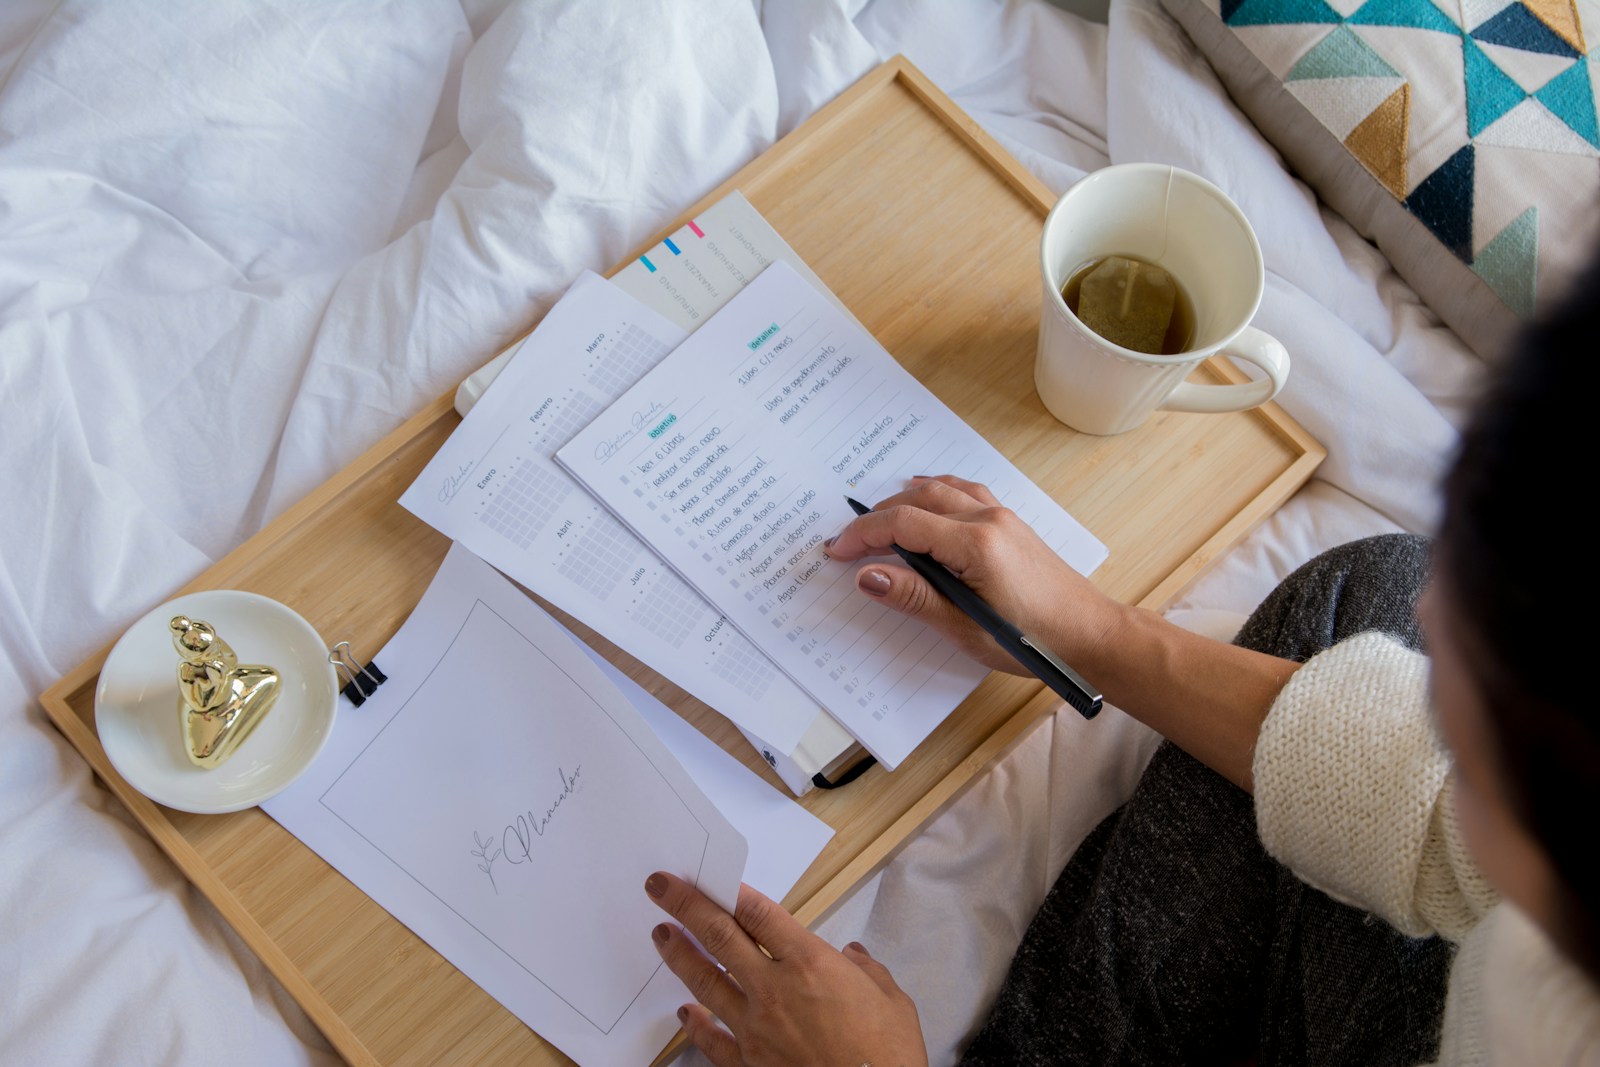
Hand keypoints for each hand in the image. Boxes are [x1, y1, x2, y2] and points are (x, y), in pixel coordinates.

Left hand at [645, 871, 927, 1066]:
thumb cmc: (889, 1055)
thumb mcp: (891, 999)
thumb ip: (866, 971)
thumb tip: (854, 959)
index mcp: (811, 964)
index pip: (759, 913)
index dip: (731, 890)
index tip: (710, 877)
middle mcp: (775, 990)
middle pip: (720, 937)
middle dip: (686, 906)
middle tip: (659, 887)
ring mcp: (757, 1029)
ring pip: (705, 982)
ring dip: (679, 955)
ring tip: (661, 935)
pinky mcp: (750, 1064)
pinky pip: (712, 1040)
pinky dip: (695, 1025)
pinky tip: (683, 1013)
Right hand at [824, 475, 1126, 675]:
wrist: (1090, 634)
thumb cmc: (1034, 640)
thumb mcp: (964, 627)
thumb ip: (914, 596)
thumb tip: (869, 574)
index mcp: (975, 544)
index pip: (904, 525)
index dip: (864, 535)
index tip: (837, 551)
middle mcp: (989, 520)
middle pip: (919, 500)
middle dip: (878, 517)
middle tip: (849, 542)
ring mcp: (1003, 518)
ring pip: (943, 491)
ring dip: (905, 499)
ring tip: (878, 519)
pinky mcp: (1012, 525)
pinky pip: (966, 493)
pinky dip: (937, 492)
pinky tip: (927, 496)